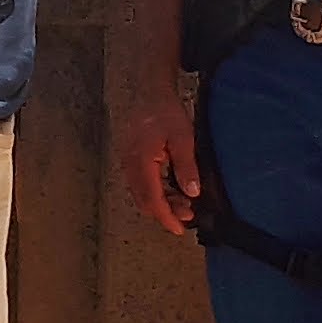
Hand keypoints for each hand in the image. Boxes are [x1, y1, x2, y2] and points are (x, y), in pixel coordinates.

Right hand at [115, 85, 200, 237]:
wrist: (151, 93)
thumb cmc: (166, 112)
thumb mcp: (184, 138)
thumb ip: (186, 167)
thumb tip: (192, 192)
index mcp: (141, 161)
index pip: (152, 198)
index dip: (166, 217)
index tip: (179, 229)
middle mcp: (130, 165)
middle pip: (144, 200)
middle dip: (165, 212)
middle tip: (188, 216)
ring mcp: (128, 163)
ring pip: (142, 194)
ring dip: (162, 203)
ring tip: (184, 204)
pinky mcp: (132, 160)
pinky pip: (142, 184)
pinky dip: (157, 192)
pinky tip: (173, 191)